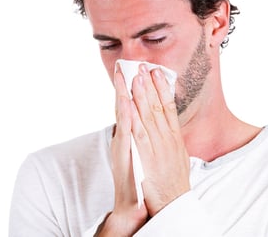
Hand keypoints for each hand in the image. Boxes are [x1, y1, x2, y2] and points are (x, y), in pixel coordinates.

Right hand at [96, 66, 147, 235]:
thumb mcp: (141, 151)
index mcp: (131, 135)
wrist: (133, 204)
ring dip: (126, 95)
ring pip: (125, 116)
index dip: (129, 88)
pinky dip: (125, 117)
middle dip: (128, 85)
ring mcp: (125, 146)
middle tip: (129, 64)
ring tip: (128, 76)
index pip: (129, 107)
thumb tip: (143, 119)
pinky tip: (126, 102)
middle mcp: (126, 138)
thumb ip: (140, 133)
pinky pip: (126, 133)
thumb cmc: (140, 177)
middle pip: (126, 107)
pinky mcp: (126, 156)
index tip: (130, 70)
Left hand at [131, 64, 189, 216]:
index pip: (168, 107)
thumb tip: (165, 126)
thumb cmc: (170, 183)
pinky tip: (126, 101)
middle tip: (144, 66)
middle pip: (157, 106)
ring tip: (135, 76)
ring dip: (140, 94)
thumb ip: (169, 140)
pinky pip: (136, 131)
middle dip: (150, 85)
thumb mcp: (177, 157)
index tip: (158, 72)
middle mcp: (166, 139)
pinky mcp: (142, 155)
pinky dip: (131, 115)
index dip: (163, 88)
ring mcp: (155, 146)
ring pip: (146, 115)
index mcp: (174, 138)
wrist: (167, 207)